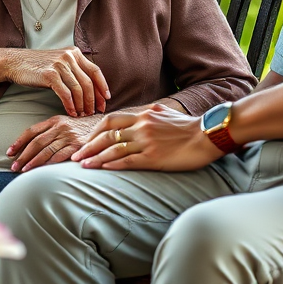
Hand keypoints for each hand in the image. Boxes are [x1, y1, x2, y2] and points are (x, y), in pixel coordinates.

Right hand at [0, 47, 109, 116]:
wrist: (15, 62)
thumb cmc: (38, 66)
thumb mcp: (59, 62)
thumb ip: (74, 70)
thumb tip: (90, 89)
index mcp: (75, 53)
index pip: (95, 71)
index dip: (103, 86)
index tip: (106, 100)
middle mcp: (69, 56)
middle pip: (89, 82)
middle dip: (94, 100)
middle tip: (95, 112)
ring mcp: (60, 65)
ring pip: (79, 89)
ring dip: (83, 105)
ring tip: (82, 115)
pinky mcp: (50, 74)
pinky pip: (66, 94)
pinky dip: (71, 105)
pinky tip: (72, 113)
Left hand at [6, 114, 102, 170]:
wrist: (108, 126)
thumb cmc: (85, 128)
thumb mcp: (67, 124)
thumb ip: (53, 131)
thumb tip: (35, 145)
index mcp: (55, 120)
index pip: (32, 131)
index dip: (19, 141)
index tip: (9, 152)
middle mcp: (60, 127)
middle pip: (36, 142)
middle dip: (23, 155)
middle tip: (13, 167)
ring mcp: (69, 136)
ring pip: (46, 150)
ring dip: (33, 162)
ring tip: (23, 171)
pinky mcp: (78, 146)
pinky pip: (60, 156)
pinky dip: (49, 164)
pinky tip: (41, 171)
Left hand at [71, 104, 221, 171]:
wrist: (208, 134)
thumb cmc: (188, 127)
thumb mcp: (164, 114)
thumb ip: (146, 117)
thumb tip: (132, 123)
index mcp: (144, 114)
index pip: (111, 120)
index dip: (94, 131)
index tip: (86, 140)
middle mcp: (142, 125)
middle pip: (106, 134)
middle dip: (88, 145)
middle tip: (74, 155)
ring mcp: (147, 141)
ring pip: (113, 148)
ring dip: (95, 157)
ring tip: (82, 165)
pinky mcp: (154, 157)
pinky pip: (127, 161)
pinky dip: (111, 164)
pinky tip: (102, 169)